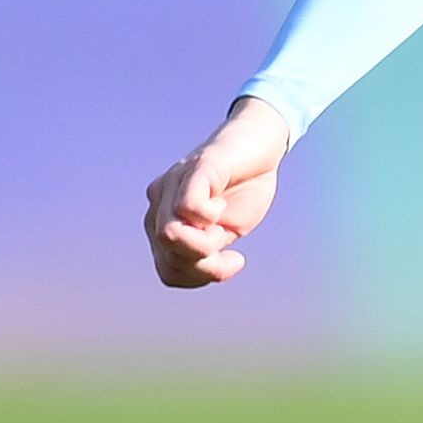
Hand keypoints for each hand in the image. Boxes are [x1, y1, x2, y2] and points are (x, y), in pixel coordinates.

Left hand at [144, 98, 288, 287]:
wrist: (262, 144)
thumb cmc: (243, 189)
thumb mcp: (224, 233)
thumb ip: (202, 253)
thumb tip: (192, 262)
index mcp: (164, 222)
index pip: (169, 270)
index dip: (200, 278)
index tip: (230, 262)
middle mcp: (160, 202)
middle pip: (169, 259)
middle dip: (204, 266)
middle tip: (231, 255)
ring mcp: (174, 183)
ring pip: (171, 237)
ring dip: (205, 245)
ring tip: (226, 231)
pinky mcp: (196, 168)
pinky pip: (188, 207)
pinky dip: (210, 216)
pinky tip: (223, 205)